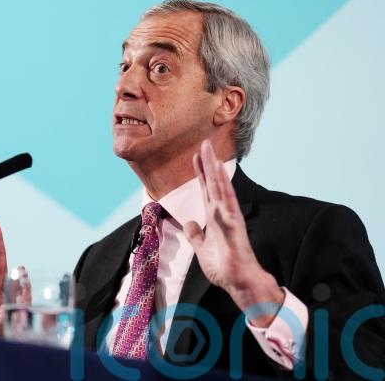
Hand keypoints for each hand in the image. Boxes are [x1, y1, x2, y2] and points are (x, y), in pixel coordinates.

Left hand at [183, 140, 283, 325]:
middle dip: (209, 163)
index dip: (200, 173)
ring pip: (222, 190)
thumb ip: (195, 235)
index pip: (206, 189)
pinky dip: (224, 194)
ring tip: (212, 154)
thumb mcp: (201, 248)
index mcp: (214, 216)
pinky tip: (220, 181)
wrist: (237, 282)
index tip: (195, 156)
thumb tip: (188, 223)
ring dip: (216, 172)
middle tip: (204, 143)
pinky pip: (229, 208)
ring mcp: (230, 218)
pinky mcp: (235, 228)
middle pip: (214, 183)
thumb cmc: (223, 266)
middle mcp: (222, 213)